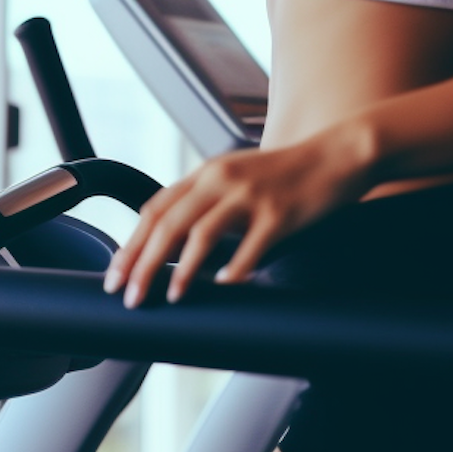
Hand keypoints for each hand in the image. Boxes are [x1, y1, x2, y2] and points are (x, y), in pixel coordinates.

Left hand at [102, 129, 373, 306]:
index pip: (155, 209)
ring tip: (170, 295)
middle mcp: (222, 179)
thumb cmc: (285, 173)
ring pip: (202, 234)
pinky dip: (234, 268)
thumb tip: (169, 242)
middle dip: (143, 263)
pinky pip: (251, 246)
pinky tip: (224, 284)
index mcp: (207, 172)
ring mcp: (251, 195)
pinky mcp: (280, 213)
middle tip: (130, 296)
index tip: (116, 276)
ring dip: (182, 269)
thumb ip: (205, 201)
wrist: (336, 155)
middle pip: (168, 224)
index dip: (131, 244)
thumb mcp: (236, 177)